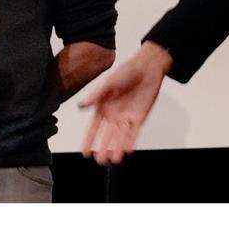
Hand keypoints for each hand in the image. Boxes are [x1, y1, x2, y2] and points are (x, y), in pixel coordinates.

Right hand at [79, 42, 172, 165]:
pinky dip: (131, 141)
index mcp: (103, 106)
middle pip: (106, 135)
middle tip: (99, 160)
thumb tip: (80, 106)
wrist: (147, 68)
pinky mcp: (140, 117)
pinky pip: (134, 132)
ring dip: (116, 148)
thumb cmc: (127, 71)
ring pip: (120, 136)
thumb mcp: (108, 82)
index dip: (89, 139)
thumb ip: (95, 96)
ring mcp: (127, 116)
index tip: (84, 152)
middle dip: (102, 148)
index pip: (94, 127)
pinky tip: (127, 150)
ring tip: (112, 160)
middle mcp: (114, 114)